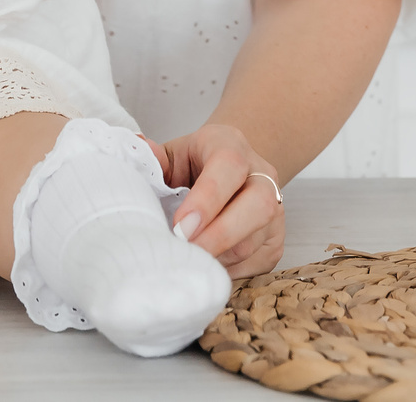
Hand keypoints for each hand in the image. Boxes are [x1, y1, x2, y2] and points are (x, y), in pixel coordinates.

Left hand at [156, 122, 285, 277]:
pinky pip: (256, 263)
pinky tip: (205, 265)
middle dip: (219, 235)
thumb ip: (155, 157)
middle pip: (257, 207)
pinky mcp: (277, 240)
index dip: (206, 200)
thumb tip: (138, 149)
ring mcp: (276, 208)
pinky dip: (227, 270)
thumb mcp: (173, 154)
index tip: (180, 226)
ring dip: (218, 257)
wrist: (230, 171)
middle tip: (184, 251)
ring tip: (187, 261)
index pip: (229, 167)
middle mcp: (262, 175)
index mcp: (231, 146)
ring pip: (255, 241)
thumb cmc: (195, 165)